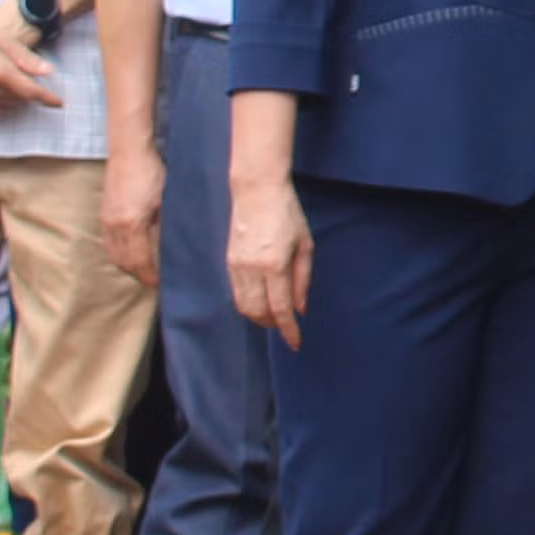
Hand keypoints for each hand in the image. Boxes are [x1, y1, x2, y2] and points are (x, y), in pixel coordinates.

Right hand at [0, 3, 58, 115]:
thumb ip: (26, 57)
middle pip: (19, 101)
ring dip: (16, 102)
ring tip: (19, 90)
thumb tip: (49, 71)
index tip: (59, 103)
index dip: (47, 98)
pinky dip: (0, 108)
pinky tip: (3, 99)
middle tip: (35, 86)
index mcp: (0, 71)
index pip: (31, 92)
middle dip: (31, 96)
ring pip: (5, 108)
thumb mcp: (2, 38)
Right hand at [100, 145, 161, 287]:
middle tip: (157, 282)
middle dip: (140, 275)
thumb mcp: (167, 199)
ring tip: (146, 271)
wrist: (128, 149)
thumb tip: (180, 246)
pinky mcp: (104, 214)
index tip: (164, 285)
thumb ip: (169, 224)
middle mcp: (114, 226)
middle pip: (124, 263)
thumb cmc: (152, 171)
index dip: (151, 277)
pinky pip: (109, 243)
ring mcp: (105, 220)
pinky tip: (132, 252)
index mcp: (130, 224)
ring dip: (129, 265)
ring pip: (114, 254)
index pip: (139, 263)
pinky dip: (120, 253)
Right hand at [227, 175, 314, 346]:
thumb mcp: (305, 244)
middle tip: (287, 328)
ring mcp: (236, 265)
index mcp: (274, 264)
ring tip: (275, 317)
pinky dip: (248, 304)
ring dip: (259, 317)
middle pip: (258, 312)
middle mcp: (252, 268)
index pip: (280, 308)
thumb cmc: (287, 214)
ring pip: (243, 306)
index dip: (288, 329)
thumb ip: (302, 279)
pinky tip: (261, 302)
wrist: (256, 191)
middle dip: (272, 325)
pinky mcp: (228, 262)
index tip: (295, 343)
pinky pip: (236, 293)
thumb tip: (300, 309)